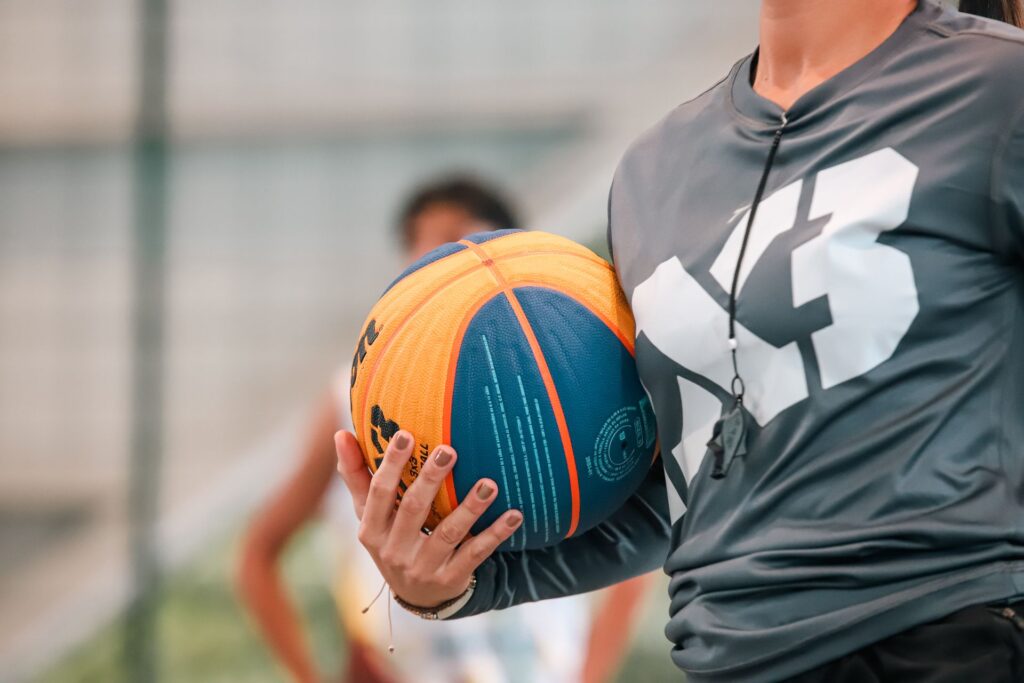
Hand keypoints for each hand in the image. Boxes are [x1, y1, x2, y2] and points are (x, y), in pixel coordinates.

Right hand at [335, 429, 522, 608]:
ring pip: (448, 533)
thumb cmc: (391, 538)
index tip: (406, 434)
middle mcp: (394, 550)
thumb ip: (357, 476)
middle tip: (449, 450)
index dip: (391, 464)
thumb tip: (340, 433)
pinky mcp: (451, 578)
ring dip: (470, 508)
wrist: (416, 595)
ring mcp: (423, 567)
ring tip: (489, 484)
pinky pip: (476, 554)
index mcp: (371, 530)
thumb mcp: (369, 514)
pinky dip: (495, 534)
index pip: (379, 493)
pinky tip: (514, 514)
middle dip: (431, 479)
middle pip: (413, 509)